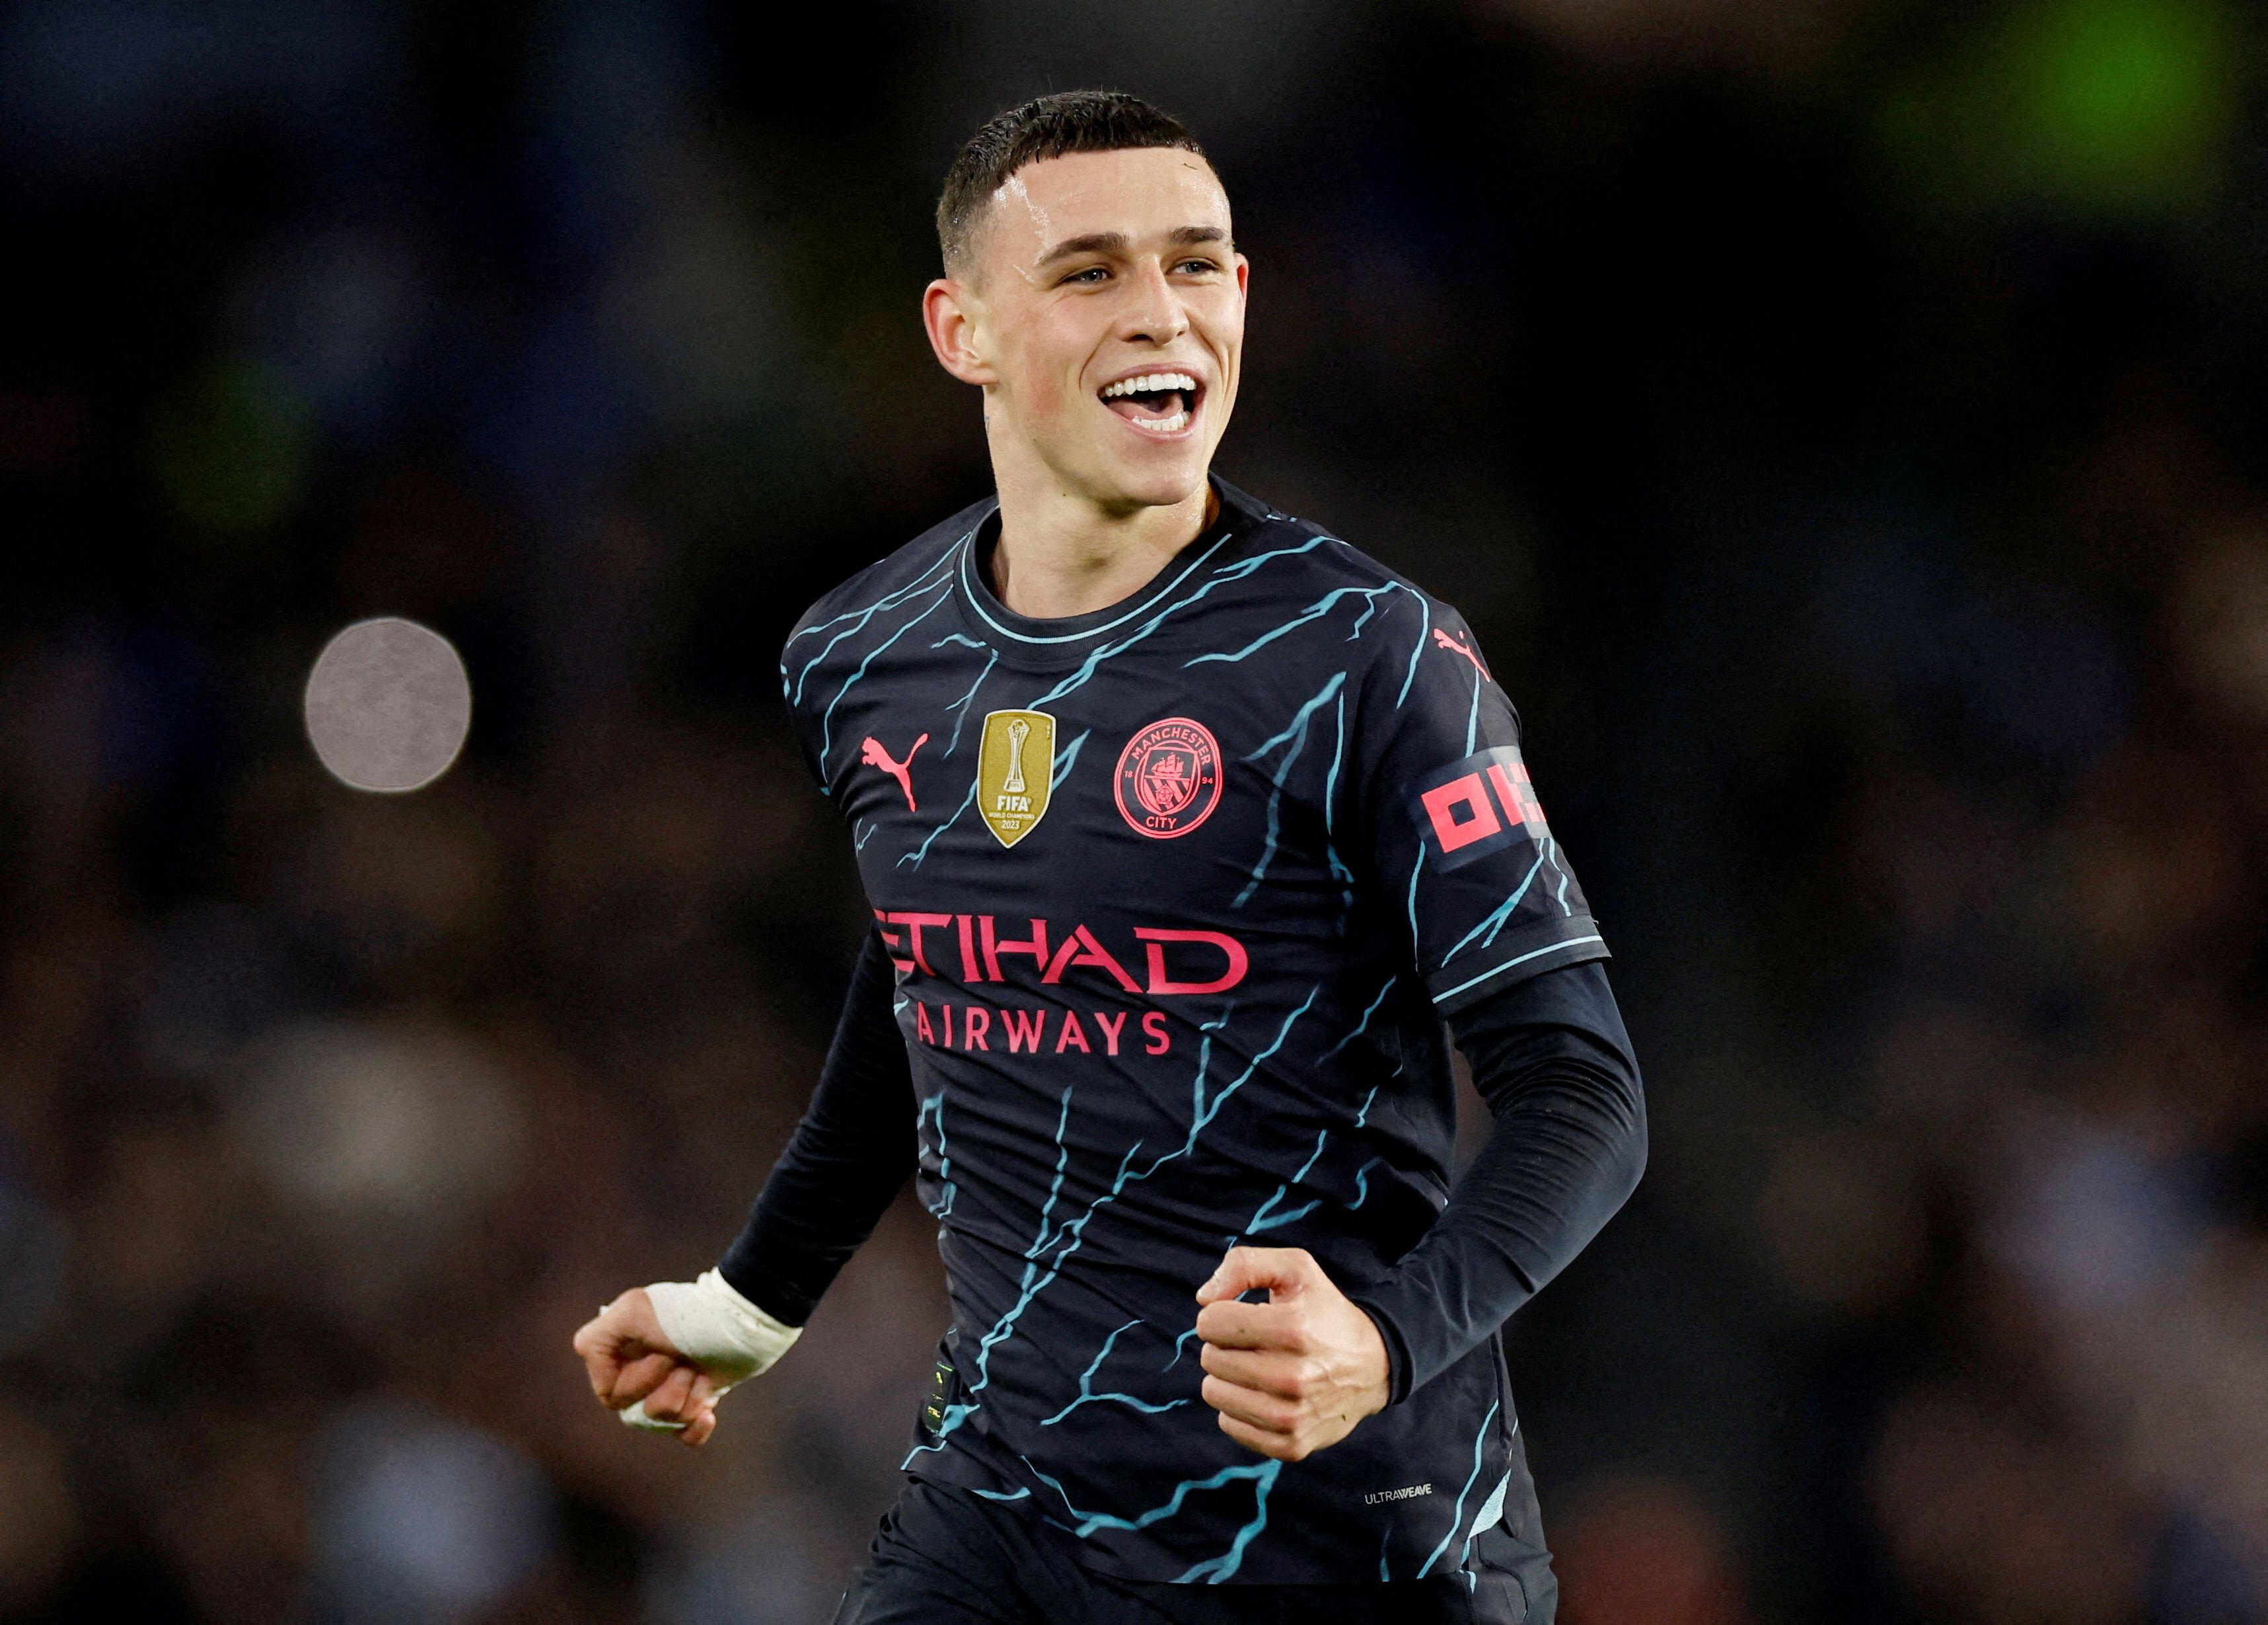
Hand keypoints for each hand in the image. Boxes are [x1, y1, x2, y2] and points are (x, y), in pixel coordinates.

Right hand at [572, 1288, 720, 1447]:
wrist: (744, 1321)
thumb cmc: (691, 1314)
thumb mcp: (634, 1311)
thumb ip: (597, 1339)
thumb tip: (590, 1369)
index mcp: (620, 1354)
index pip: (610, 1395)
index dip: (635, 1382)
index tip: (662, 1352)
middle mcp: (640, 1372)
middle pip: (635, 1415)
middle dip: (667, 1391)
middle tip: (686, 1363)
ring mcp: (669, 1387)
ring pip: (662, 1424)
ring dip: (687, 1400)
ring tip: (703, 1373)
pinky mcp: (695, 1400)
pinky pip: (684, 1436)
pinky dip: (696, 1427)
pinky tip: (709, 1412)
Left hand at [1194, 1246, 1390, 1461]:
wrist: (1374, 1367)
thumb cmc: (1324, 1312)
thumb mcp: (1295, 1269)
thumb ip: (1243, 1265)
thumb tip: (1203, 1299)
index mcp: (1293, 1328)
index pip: (1210, 1322)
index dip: (1220, 1314)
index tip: (1243, 1316)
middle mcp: (1293, 1376)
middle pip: (1210, 1358)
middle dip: (1224, 1344)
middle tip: (1254, 1342)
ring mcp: (1292, 1416)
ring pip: (1214, 1393)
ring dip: (1228, 1376)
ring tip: (1257, 1366)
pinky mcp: (1291, 1445)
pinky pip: (1229, 1424)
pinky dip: (1238, 1407)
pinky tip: (1264, 1393)